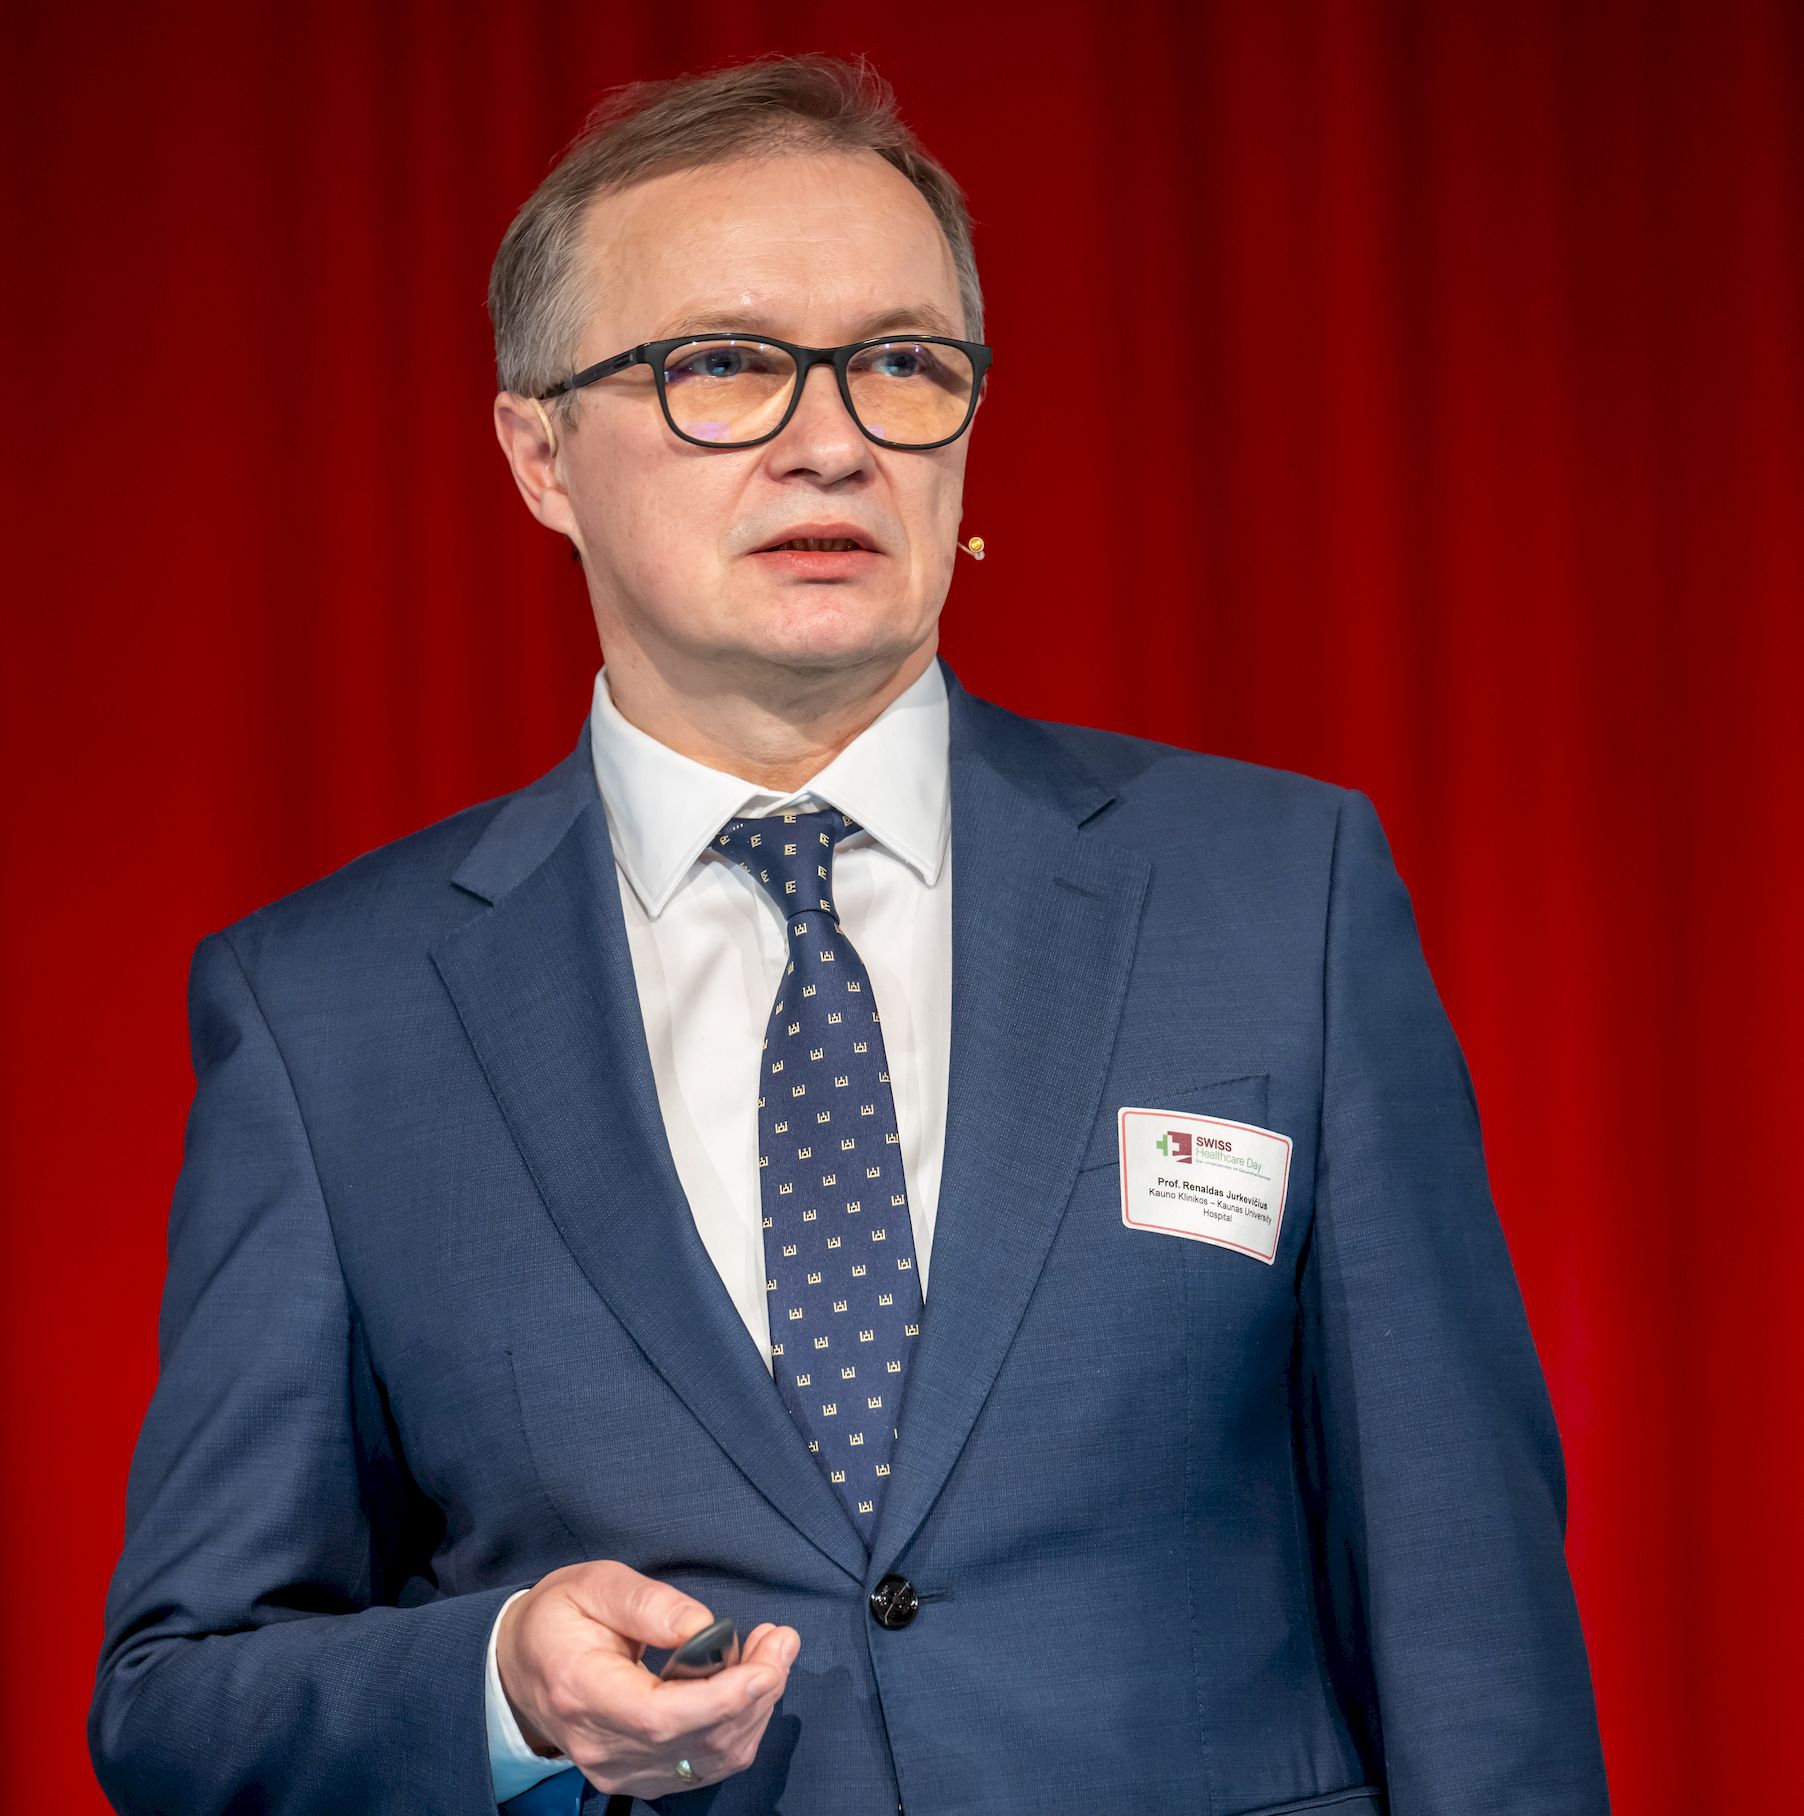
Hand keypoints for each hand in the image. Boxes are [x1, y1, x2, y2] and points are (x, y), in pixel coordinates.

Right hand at [496, 1560, 799, 1797]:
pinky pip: (704, 1766)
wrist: (521, 1665)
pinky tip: (748, 1682)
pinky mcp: (638, 1776)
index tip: (767, 1663)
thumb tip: (704, 1626)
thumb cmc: (558, 1617)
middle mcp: (602, 1747)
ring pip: (710, 1760)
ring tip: (771, 1652)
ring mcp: (620, 1770)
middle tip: (782, 1639)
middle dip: (756, 1692)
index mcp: (583, 1692)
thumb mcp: (593, 1585)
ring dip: (755, 1708)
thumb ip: (647, 1603)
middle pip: (697, 1742)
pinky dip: (739, 1726)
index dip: (723, 1698)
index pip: (661, 1717)